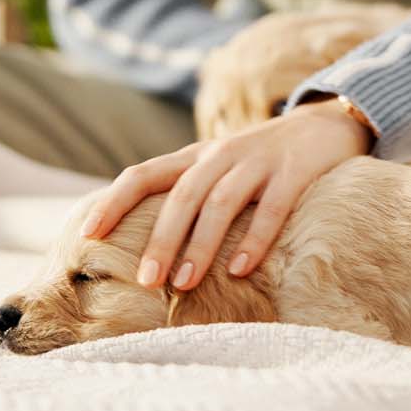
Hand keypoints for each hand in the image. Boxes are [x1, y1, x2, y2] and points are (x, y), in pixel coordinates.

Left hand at [81, 98, 370, 289]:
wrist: (323, 125)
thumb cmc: (260, 161)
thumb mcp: (217, 168)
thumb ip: (185, 194)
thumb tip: (141, 244)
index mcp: (195, 157)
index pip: (142, 174)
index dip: (113, 202)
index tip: (87, 235)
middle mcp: (221, 155)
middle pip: (182, 196)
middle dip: (161, 239)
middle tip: (146, 281)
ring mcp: (258, 161)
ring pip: (221, 202)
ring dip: (200, 245)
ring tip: (184, 284)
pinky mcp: (294, 172)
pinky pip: (272, 208)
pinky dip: (254, 239)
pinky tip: (239, 269)